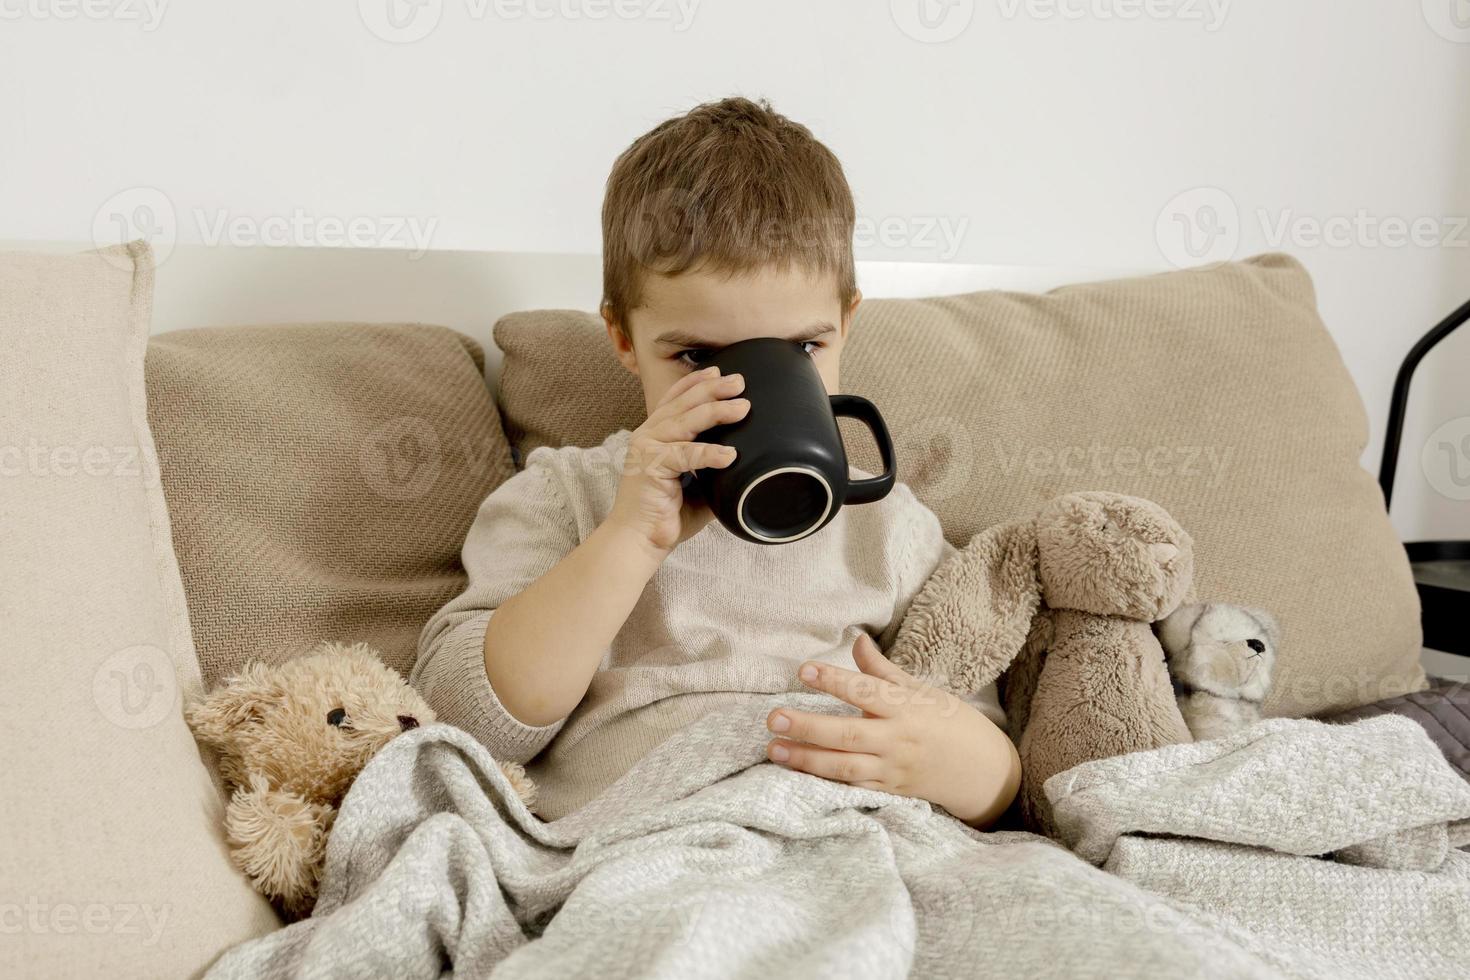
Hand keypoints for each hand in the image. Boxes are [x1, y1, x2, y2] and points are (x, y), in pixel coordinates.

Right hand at [604, 365, 749, 555]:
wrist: (638, 540)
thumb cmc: (665, 515)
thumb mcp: (696, 487)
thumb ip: (714, 472)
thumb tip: (747, 468)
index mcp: (655, 436)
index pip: (674, 399)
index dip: (695, 383)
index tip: (718, 371)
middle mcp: (648, 436)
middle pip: (683, 403)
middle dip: (713, 389)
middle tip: (740, 382)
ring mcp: (647, 449)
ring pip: (686, 422)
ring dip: (716, 412)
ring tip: (743, 407)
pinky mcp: (651, 467)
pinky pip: (685, 455)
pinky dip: (709, 453)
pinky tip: (730, 454)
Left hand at [765, 633, 1020, 828]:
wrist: (984, 771)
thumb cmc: (951, 723)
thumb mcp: (923, 691)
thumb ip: (883, 670)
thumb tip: (857, 640)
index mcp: (906, 708)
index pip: (865, 691)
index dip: (834, 680)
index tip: (804, 670)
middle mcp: (897, 739)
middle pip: (847, 734)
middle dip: (808, 726)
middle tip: (773, 717)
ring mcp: (892, 769)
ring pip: (845, 766)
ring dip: (807, 759)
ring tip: (774, 749)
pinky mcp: (889, 791)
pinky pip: (853, 788)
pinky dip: (825, 782)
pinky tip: (797, 774)